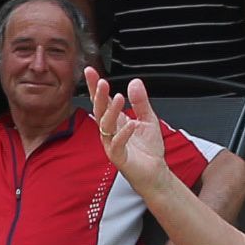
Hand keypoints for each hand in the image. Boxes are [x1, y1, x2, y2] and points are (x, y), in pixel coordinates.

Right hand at [85, 69, 173, 183]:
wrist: (154, 173)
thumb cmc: (148, 150)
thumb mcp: (148, 119)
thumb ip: (140, 102)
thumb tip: (135, 82)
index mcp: (116, 121)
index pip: (102, 101)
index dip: (95, 86)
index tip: (90, 71)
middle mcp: (110, 131)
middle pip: (99, 111)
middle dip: (99, 96)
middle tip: (102, 82)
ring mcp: (112, 144)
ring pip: (106, 126)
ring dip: (111, 111)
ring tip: (118, 98)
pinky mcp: (118, 157)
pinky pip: (117, 144)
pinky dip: (124, 133)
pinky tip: (131, 123)